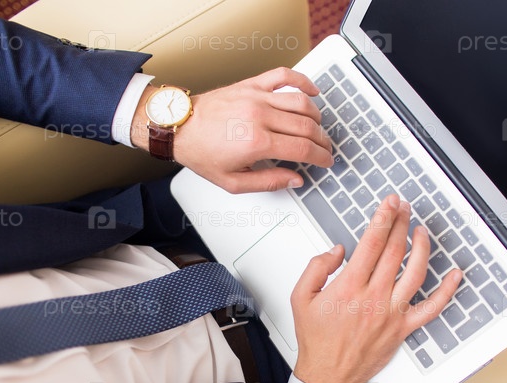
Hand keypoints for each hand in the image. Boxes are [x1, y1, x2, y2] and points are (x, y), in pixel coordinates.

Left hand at [133, 68, 332, 192]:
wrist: (180, 128)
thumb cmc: (201, 153)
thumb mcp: (233, 182)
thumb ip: (268, 182)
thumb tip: (295, 179)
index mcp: (257, 143)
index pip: (303, 148)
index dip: (321, 156)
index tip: (326, 161)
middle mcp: (259, 116)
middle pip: (307, 126)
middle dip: (322, 140)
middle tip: (325, 149)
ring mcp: (256, 97)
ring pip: (301, 102)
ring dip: (316, 117)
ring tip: (318, 128)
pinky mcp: (251, 85)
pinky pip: (284, 76)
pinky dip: (303, 81)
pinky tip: (311, 92)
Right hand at [290, 195, 462, 382]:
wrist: (329, 374)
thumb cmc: (317, 339)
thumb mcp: (300, 297)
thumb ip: (316, 268)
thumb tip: (338, 250)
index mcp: (349, 287)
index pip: (371, 243)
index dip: (383, 218)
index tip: (389, 204)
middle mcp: (374, 297)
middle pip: (394, 251)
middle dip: (400, 222)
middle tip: (403, 207)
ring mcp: (392, 312)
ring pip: (415, 272)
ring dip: (421, 247)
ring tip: (421, 231)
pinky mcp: (403, 327)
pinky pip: (432, 308)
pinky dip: (447, 291)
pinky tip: (455, 275)